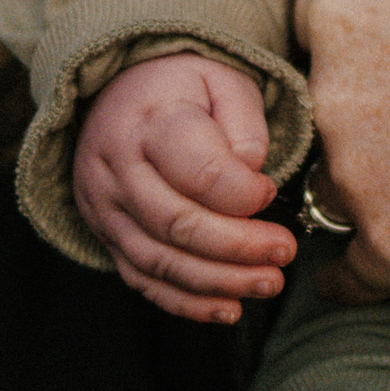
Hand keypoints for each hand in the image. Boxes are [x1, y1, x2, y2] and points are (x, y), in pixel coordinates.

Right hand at [73, 52, 296, 321]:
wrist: (119, 93)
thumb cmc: (183, 88)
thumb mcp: (223, 81)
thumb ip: (245, 125)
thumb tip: (252, 176)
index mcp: (151, 122)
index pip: (198, 171)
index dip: (242, 192)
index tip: (271, 192)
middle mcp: (117, 169)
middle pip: (178, 223)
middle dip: (238, 247)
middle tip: (284, 253)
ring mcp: (105, 208)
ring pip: (159, 260)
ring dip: (218, 282)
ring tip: (268, 283)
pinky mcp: (106, 236)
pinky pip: (142, 280)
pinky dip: (185, 302)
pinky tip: (228, 309)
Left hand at [292, 0, 389, 304]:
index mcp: (339, 12)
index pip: (325, 16)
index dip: (377, 21)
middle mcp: (328, 99)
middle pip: (327, 99)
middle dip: (373, 98)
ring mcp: (356, 182)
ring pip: (338, 177)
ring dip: (379, 172)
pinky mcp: (389, 253)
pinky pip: (350, 267)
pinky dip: (380, 255)